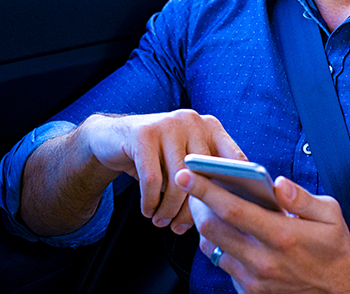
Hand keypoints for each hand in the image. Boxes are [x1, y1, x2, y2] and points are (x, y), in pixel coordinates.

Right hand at [80, 110, 244, 233]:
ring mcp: (168, 124)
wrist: (113, 137)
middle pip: (203, 175)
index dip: (235, 189)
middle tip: (181, 228)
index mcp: (211, 127)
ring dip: (169, 209)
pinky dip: (150, 202)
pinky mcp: (144, 134)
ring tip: (161, 222)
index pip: (235, 159)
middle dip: (192, 209)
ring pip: (177, 180)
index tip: (227, 215)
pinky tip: (148, 211)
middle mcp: (193, 121)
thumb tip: (221, 215)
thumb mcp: (183, 162)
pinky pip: (152, 180)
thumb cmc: (157, 158)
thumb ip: (204, 178)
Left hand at [176, 169, 349, 293]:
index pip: (232, 208)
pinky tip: (227, 232)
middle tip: (191, 184)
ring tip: (207, 205)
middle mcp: (263, 260)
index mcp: (281, 235)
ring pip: (212, 247)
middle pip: (212, 228)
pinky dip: (220, 246)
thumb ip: (301, 197)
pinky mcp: (250, 291)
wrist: (340, 290)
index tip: (187, 173)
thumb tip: (278, 183)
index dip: (205, 189)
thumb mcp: (329, 214)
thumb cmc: (334, 247)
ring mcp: (254, 279)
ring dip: (206, 225)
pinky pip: (223, 264)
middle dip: (196, 203)